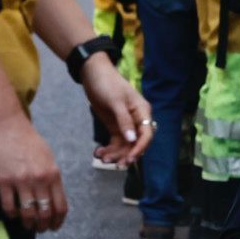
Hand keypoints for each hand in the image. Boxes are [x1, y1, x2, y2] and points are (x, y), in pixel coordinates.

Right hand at [0, 111, 66, 231]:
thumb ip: (52, 178)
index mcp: (54, 174)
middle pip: (45, 212)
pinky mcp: (3, 181)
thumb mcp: (48, 158)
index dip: (58, 221)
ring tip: (27, 225)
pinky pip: (8, 205)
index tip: (55, 227)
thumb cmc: (29, 141)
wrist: (7, 126)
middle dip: (44, 225)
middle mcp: (40, 179)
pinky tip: (12, 214)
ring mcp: (21, 181)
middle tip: (40, 229)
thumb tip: (53, 198)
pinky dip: (11, 214)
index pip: (61, 206)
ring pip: (27, 212)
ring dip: (28, 223)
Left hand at [82, 54, 153, 171]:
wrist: (93, 75)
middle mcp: (137, 120)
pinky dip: (108, 148)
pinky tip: (98, 151)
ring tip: (101, 157)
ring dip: (114, 153)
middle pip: (136, 142)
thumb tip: (132, 140)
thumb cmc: (108, 84)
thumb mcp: (115, 102)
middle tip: (114, 163)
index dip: (140, 148)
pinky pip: (115, 142)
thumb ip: (124, 121)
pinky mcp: (115, 126)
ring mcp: (126, 124)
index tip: (130, 158)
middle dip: (125, 154)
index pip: (147, 134)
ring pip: (125, 145)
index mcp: (142, 111)